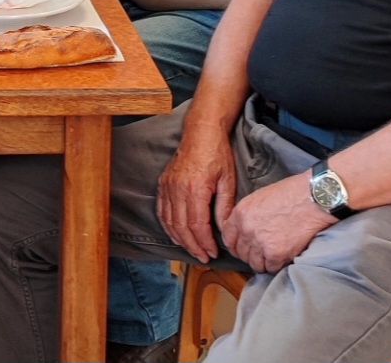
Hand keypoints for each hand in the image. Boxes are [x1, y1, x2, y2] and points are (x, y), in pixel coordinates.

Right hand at [156, 125, 237, 263]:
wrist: (201, 133)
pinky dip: (167, 226)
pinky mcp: (163, 184)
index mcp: (195, 188)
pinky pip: (162, 210)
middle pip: (181, 226)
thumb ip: (224, 207)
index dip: (205, 242)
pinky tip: (176, 235)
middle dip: (193, 245)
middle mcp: (177, 188)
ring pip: (169, 221)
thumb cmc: (217, 154)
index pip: (197, 224)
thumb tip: (224, 231)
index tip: (213, 252)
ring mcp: (167, 186)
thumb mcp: (228, 180)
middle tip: (203, 257)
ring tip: (192, 250)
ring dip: (180, 239)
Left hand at [220, 173, 334, 272]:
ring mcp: (260, 243)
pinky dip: (276, 266)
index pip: (227, 238)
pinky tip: (282, 258)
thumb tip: (243, 228)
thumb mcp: (258, 198)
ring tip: (271, 258)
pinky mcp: (277, 254)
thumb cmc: (289, 194)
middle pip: (240, 253)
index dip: (234, 245)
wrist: (311, 198)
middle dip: (249, 255)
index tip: (241, 248)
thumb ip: (247, 215)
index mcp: (240, 214)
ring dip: (262, 263)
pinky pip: (271, 268)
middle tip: (259, 254)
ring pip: (254, 264)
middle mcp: (246, 230)